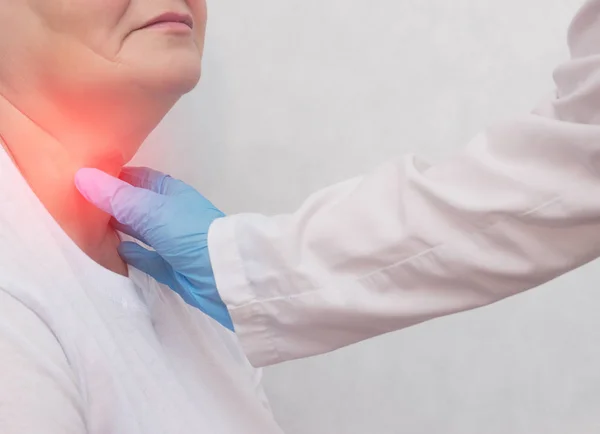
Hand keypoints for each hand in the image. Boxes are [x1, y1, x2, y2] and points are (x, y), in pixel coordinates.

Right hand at [74, 166, 233, 330]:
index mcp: (169, 192)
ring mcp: (172, 241)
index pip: (136, 178)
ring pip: (140, 231)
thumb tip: (81, 175)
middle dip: (110, 204)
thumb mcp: (151, 211)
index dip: (111, 177)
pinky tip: (114, 251)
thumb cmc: (190, 233)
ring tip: (87, 227)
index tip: (80, 177)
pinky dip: (132, 253)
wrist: (224, 275)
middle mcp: (170, 214)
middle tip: (74, 205)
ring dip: (119, 228)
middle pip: (135, 205)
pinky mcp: (172, 267)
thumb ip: (117, 197)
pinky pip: (147, 257)